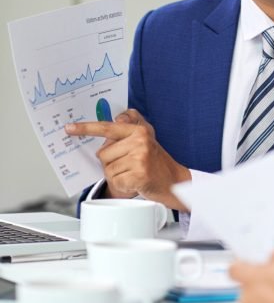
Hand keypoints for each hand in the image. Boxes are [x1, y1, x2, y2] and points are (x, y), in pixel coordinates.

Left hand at [64, 109, 190, 208]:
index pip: (108, 127)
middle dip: (111, 163)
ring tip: (132, 173)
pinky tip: (134, 182)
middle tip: (128, 164)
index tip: (70, 129)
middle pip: (103, 153)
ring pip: (108, 169)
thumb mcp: (146, 137)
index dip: (86, 128)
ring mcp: (139, 158)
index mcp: (139, 130)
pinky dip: (122, 186)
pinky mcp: (138, 175)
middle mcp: (140, 141)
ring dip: (117, 176)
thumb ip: (131, 124)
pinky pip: (115, 182)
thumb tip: (117, 116)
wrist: (174, 181)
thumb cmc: (156, 161)